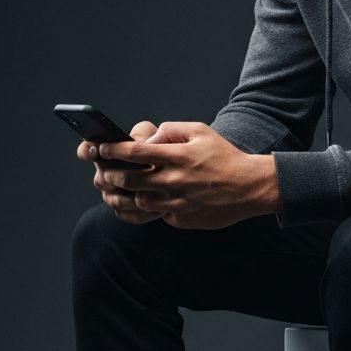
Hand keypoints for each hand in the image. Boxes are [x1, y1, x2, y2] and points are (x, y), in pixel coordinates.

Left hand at [78, 121, 274, 229]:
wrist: (250, 186)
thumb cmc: (225, 156)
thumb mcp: (201, 132)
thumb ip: (171, 131)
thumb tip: (147, 141)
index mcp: (178, 156)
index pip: (134, 153)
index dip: (112, 151)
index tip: (100, 149)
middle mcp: (174, 181)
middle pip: (129, 180)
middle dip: (111, 175)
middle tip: (105, 171)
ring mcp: (178, 203)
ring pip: (139, 201)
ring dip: (127, 194)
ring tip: (122, 187)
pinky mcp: (182, 219)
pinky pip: (157, 214)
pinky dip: (151, 207)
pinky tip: (150, 200)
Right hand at [78, 121, 165, 224]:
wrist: (171, 171)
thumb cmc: (157, 146)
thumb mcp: (152, 135)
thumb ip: (144, 134)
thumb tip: (140, 142)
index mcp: (106, 151)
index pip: (86, 150)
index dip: (87, 151)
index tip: (97, 151)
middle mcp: (104, 172)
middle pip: (101, 178)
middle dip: (119, 177)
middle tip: (139, 175)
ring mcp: (110, 192)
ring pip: (113, 199)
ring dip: (132, 198)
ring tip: (154, 194)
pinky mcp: (121, 209)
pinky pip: (124, 214)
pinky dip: (140, 213)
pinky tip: (157, 209)